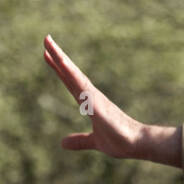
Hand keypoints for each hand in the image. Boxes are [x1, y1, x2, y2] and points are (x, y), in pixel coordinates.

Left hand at [43, 34, 180, 166]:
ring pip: (75, 75)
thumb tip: (63, 143)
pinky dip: (72, 75)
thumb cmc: (121, 140)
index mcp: (89, 102)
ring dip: (62, 60)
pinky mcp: (97, 104)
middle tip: (46, 38)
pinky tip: (63, 65)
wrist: (137, 144)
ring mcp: (94, 98)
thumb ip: (80, 140)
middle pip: (71, 72)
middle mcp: (91, 95)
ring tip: (50, 45)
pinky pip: (82, 87)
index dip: (59, 68)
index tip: (47, 54)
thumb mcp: (95, 141)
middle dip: (58, 56)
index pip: (70, 81)